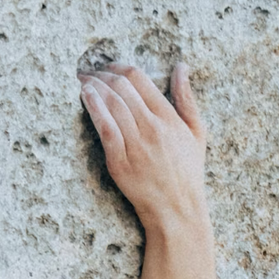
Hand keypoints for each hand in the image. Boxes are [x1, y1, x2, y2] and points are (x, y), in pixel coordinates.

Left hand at [79, 61, 208, 232]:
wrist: (178, 211)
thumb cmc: (188, 173)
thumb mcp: (196, 134)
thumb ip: (187, 99)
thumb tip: (181, 67)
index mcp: (169, 119)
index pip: (139, 79)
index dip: (119, 67)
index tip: (108, 67)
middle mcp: (152, 129)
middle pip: (121, 88)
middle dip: (101, 74)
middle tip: (89, 71)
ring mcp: (136, 146)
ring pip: (111, 105)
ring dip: (93, 87)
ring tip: (82, 80)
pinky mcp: (120, 163)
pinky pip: (105, 129)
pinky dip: (94, 108)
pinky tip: (85, 96)